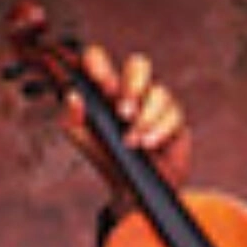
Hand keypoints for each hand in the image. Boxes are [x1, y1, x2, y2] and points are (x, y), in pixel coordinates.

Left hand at [61, 45, 192, 201]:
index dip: (100, 64)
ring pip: (159, 91)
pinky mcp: (174, 118)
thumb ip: (71, 117)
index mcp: (106, 88)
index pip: (100, 59)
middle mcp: (132, 90)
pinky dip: (159, 130)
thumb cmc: (105, 156)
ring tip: (133, 141)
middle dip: (132, 85)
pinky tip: (148, 144)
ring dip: (144, 118)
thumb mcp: (81, 138)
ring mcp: (155, 102)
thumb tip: (73, 95)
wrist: (131, 188)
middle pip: (139, 63)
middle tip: (123, 112)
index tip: (102, 87)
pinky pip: (173, 113)